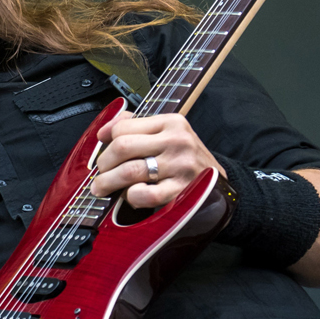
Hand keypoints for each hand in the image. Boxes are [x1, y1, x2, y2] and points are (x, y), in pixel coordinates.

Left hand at [89, 112, 226, 208]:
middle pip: (122, 147)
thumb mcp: (167, 133)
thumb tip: (103, 131)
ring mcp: (180, 166)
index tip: (102, 153)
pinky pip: (146, 194)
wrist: (218, 182)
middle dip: (104, 164)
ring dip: (108, 182)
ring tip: (102, 189)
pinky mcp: (182, 191)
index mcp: (171, 122)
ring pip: (129, 171)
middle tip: (101, 174)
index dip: (106, 142)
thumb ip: (136, 125)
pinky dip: (132, 196)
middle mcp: (177, 141)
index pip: (124, 128)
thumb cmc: (186, 158)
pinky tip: (131, 196)